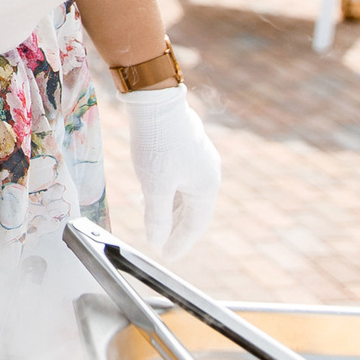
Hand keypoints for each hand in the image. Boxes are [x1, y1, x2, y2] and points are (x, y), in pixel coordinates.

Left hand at [122, 83, 221, 257]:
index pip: (195, 224)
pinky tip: (150, 192)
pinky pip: (180, 178)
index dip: (180, 242)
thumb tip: (156, 240)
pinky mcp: (187, 147)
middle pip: (192, 209)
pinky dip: (167, 190)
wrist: (156, 102)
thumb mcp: (155, 187)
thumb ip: (156, 217)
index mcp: (207, 186)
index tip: (167, 256)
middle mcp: (208, 173)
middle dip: (174, 227)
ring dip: (169, 208)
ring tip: (153, 219)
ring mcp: (199, 159)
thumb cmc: (158, 145)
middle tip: (161, 242)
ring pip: (184, 193)